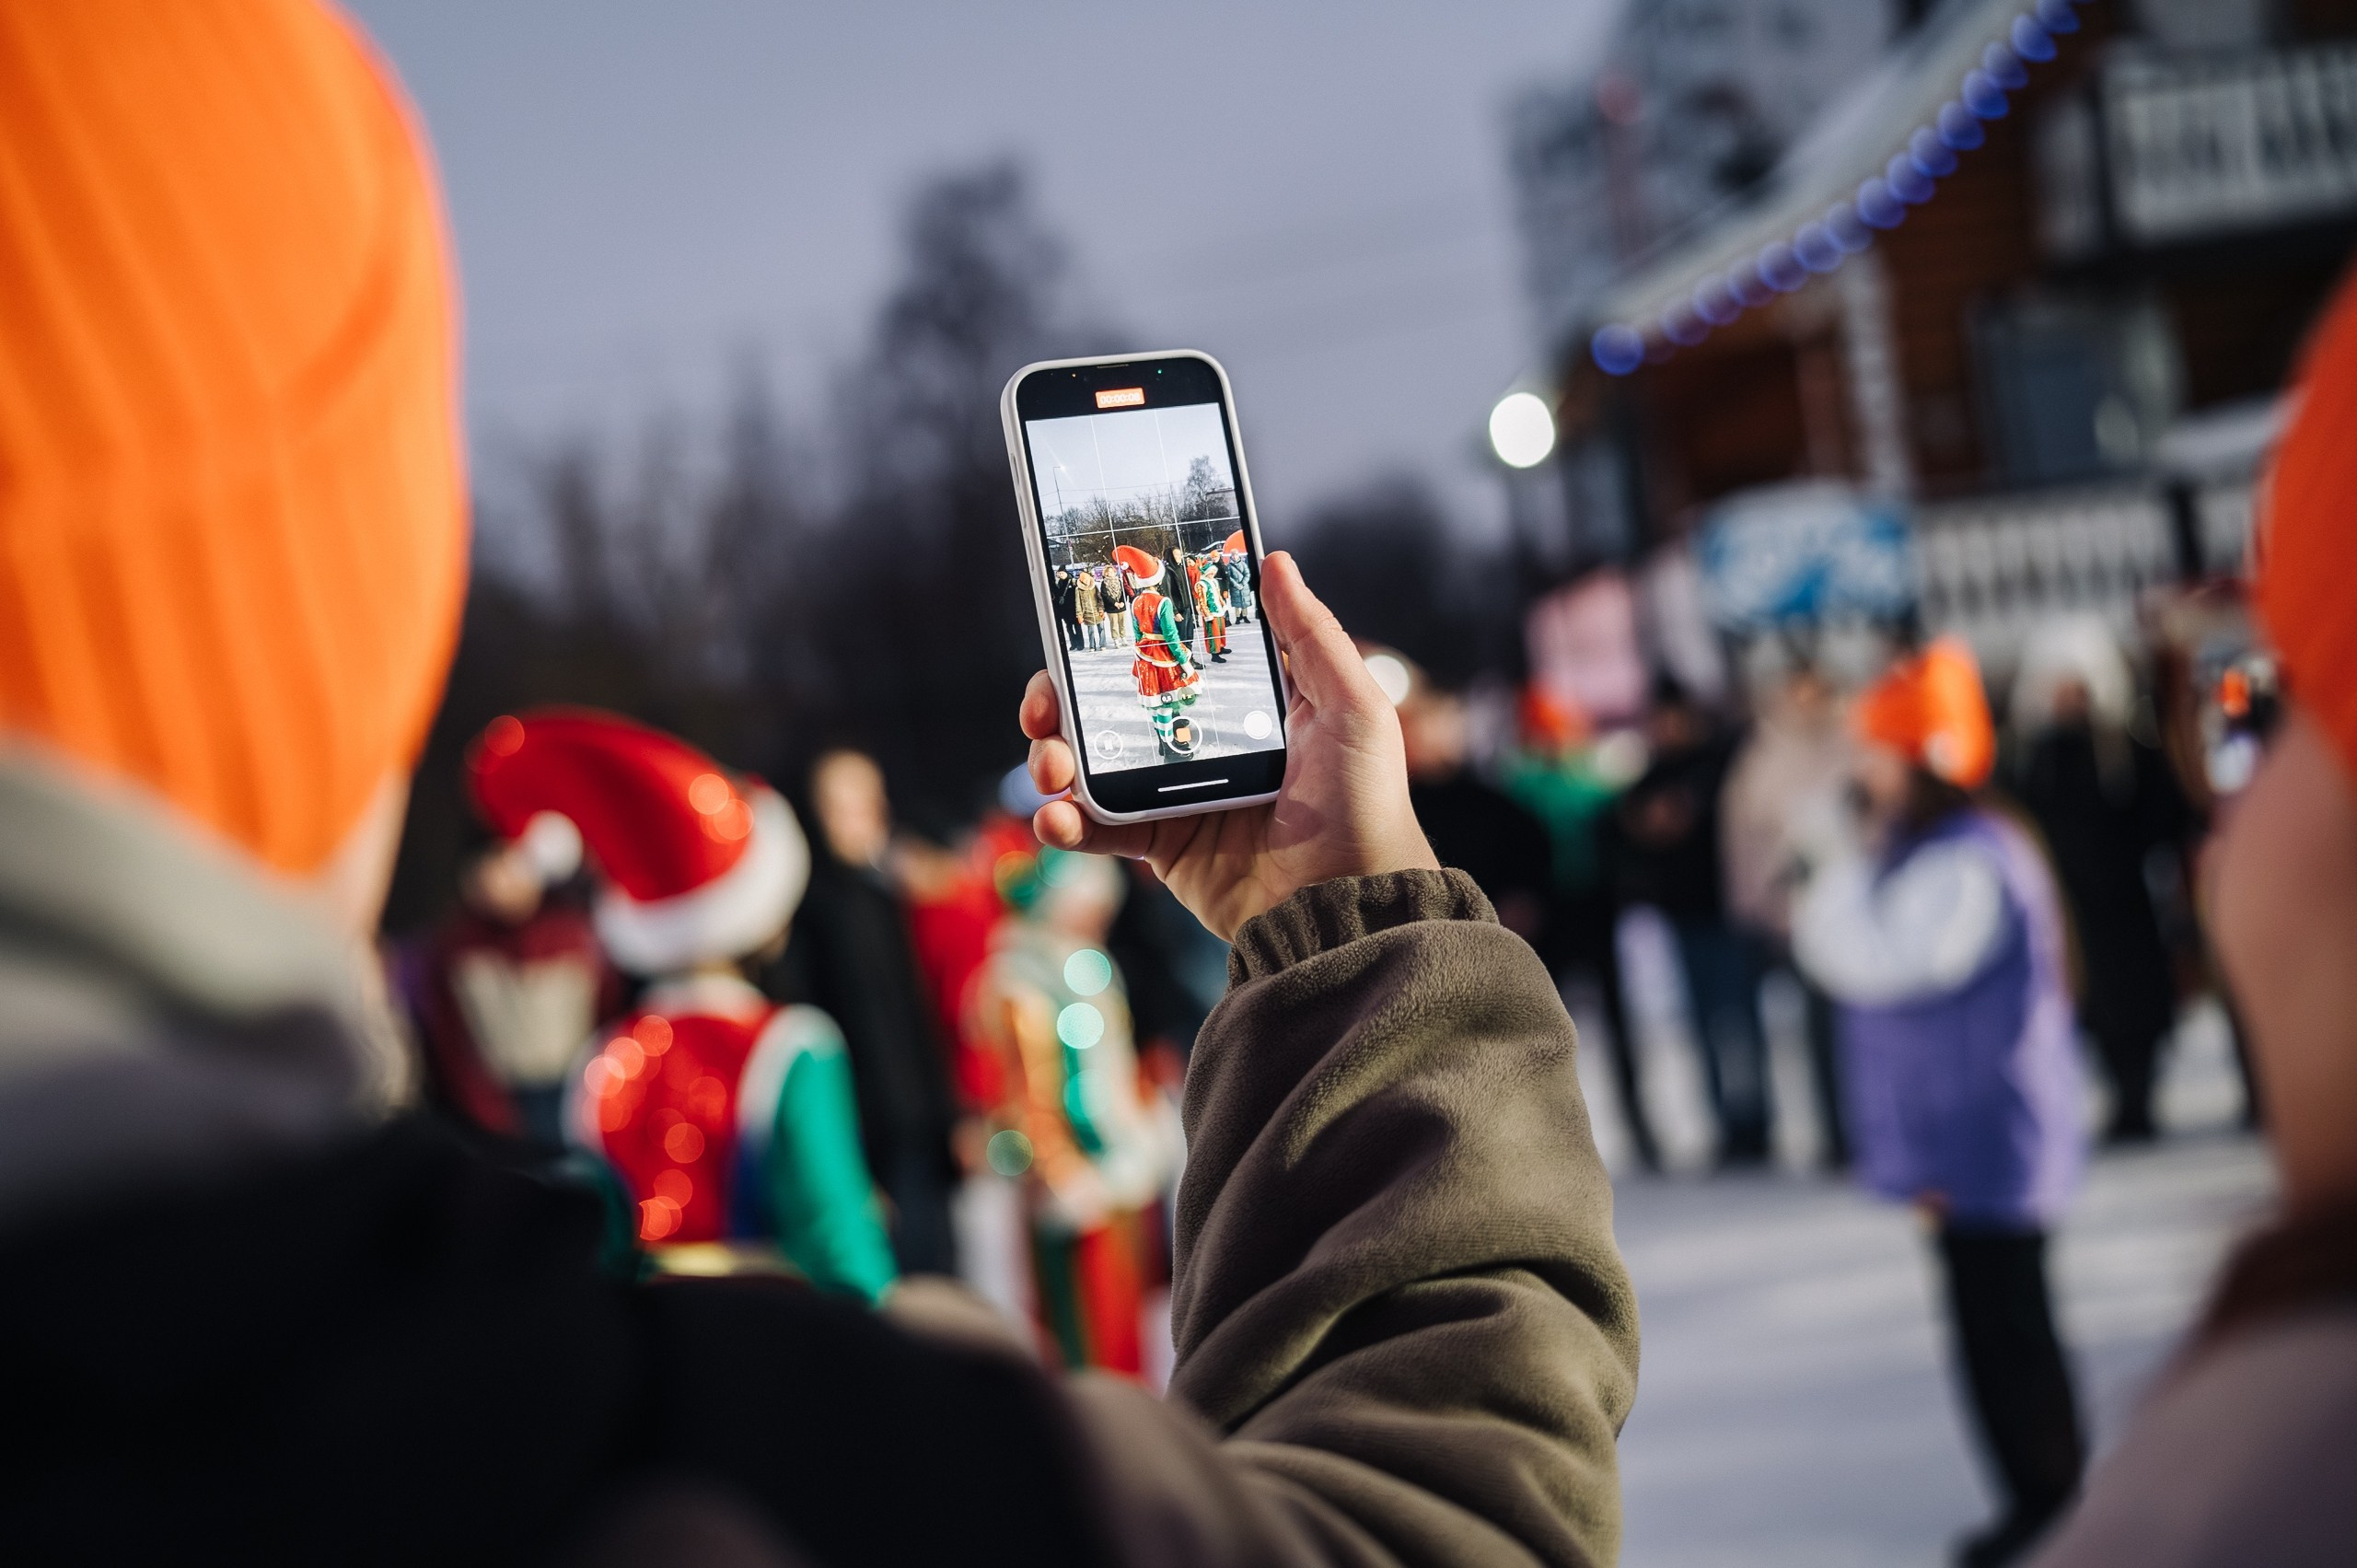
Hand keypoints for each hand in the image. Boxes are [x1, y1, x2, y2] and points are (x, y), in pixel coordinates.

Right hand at [1021, 550, 1438, 940]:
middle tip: (1045, 707)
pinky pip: (1096, 829)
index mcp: (1239, 702)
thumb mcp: (1351, 706)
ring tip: (1051, 768)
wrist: (1348, 905)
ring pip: (1089, 763)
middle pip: (1108, 705)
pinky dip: (1063, 822)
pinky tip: (1055, 818)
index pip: (1163, 654)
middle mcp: (1199, 741)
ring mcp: (1174, 794)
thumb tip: (1274, 560)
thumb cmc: (1363, 803)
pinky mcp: (1160, 847)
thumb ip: (1310, 633)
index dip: (1118, 637)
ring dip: (1052, 758)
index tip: (1082, 624)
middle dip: (1061, 700)